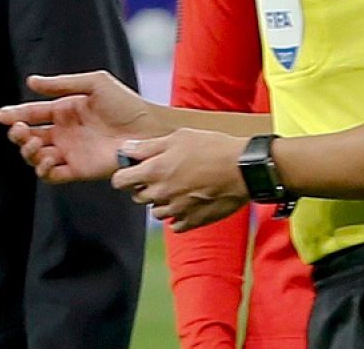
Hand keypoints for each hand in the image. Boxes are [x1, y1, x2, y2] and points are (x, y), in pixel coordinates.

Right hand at [0, 71, 164, 182]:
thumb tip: (31, 82)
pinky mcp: (78, 170)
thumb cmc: (125, 103)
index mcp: (64, 111)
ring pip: (35, 157)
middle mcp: (63, 133)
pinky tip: (46, 157)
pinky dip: (42, 169)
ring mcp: (70, 152)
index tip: (2, 115)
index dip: (15, 114)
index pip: (33, 113)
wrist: (148, 129)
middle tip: (17, 129)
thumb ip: (62, 84)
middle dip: (17, 134)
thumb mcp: (94, 83)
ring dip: (27, 151)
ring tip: (33, 143)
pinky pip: (52, 175)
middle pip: (29, 137)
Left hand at [110, 129, 249, 231]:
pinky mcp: (193, 221)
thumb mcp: (177, 138)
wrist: (243, 169)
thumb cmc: (211, 148)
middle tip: (161, 176)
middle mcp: (162, 194)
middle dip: (143, 188)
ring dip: (161, 202)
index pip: (120, 181)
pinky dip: (177, 216)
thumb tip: (126, 150)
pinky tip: (188, 202)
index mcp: (154, 171)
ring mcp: (177, 210)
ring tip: (178, 188)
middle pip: (138, 198)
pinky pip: (175, 225)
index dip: (124, 175)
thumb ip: (147, 147)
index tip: (132, 172)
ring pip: (156, 212)